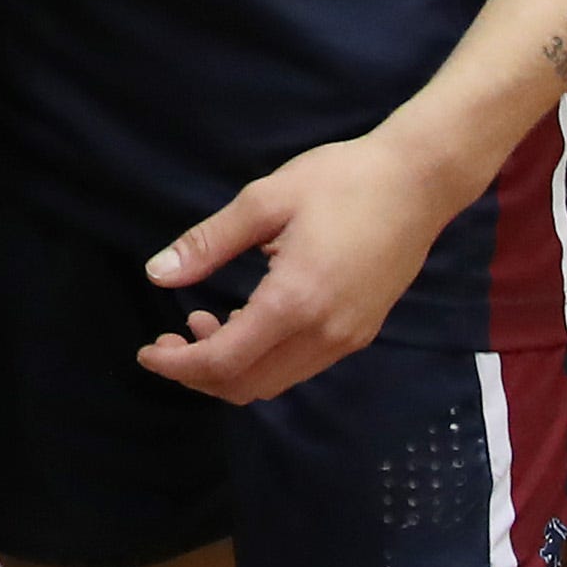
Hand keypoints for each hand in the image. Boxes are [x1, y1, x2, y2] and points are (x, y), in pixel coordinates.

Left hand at [136, 126, 478, 404]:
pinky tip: (244, 319)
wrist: (419, 182)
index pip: (225, 362)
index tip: (147, 351)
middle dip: (198, 373)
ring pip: (275, 382)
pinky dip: (262, 359)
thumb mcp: (264, 200)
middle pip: (248, 385)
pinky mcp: (361, 333)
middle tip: (167, 339)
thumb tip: (157, 273)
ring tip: (199, 322)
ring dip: (230, 367)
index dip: (178, 366)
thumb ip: (208, 243)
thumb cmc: (340, 180)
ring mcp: (348, 339)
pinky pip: (299, 366)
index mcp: (295, 302)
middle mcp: (324, 334)